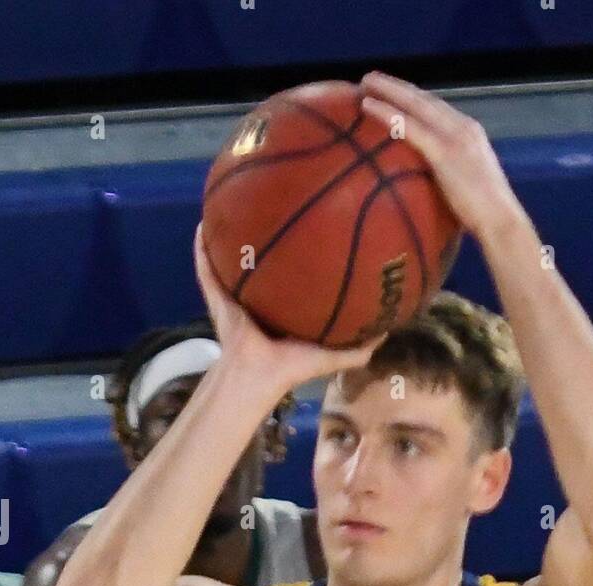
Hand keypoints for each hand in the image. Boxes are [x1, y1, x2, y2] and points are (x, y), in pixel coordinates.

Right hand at [193, 224, 386, 390]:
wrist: (260, 374)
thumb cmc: (294, 367)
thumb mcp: (335, 355)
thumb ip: (361, 345)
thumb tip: (391, 326)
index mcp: (287, 310)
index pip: (298, 277)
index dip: (306, 256)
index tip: (320, 228)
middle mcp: (263, 299)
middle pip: (266, 262)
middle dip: (272, 236)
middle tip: (282, 205)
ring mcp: (238, 297)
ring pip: (235, 260)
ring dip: (234, 236)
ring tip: (238, 203)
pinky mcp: (219, 297)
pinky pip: (207, 270)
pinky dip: (202, 250)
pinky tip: (203, 226)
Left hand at [359, 71, 519, 240]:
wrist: (501, 221)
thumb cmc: (485, 216)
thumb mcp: (468, 184)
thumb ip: (451, 174)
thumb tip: (430, 182)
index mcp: (470, 133)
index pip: (438, 108)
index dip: (414, 97)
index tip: (395, 91)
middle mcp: (463, 127)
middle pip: (424, 99)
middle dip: (398, 86)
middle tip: (372, 77)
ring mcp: (454, 137)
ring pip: (415, 104)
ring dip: (388, 90)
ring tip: (365, 81)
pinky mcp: (444, 153)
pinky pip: (409, 127)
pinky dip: (387, 113)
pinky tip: (368, 105)